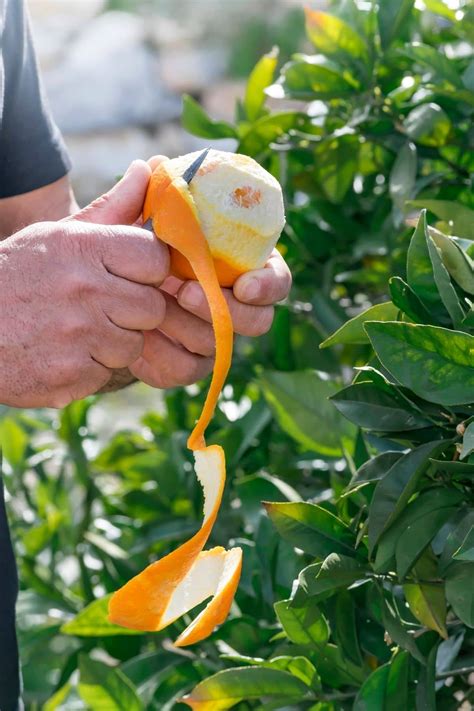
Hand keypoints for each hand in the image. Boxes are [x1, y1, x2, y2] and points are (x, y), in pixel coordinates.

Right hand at [0, 161, 168, 407]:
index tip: (130, 275)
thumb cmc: (15, 276)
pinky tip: (60, 353)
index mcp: (82, 248)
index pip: (155, 258)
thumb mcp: (56, 235)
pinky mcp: (68, 376)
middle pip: (152, 308)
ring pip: (133, 346)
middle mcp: (83, 290)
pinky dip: (88, 368)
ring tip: (76, 331)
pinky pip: (105, 374)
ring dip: (112, 343)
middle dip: (133, 311)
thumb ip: (110, 209)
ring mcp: (76, 337)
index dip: (148, 271)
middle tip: (100, 307)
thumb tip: (148, 169)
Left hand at [130, 154, 291, 388]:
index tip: (245, 283)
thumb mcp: (117, 228)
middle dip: (230, 311)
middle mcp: (228, 304)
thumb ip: (135, 199)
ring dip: (191, 328)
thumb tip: (150, 164)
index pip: (273, 277)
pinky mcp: (185, 363)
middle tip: (184, 293)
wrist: (89, 302)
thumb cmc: (114, 256)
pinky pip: (189, 369)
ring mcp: (209, 336)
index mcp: (231, 265)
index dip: (268, 284)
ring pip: (223, 345)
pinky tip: (142, 339)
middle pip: (260, 320)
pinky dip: (166, 355)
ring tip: (155, 311)